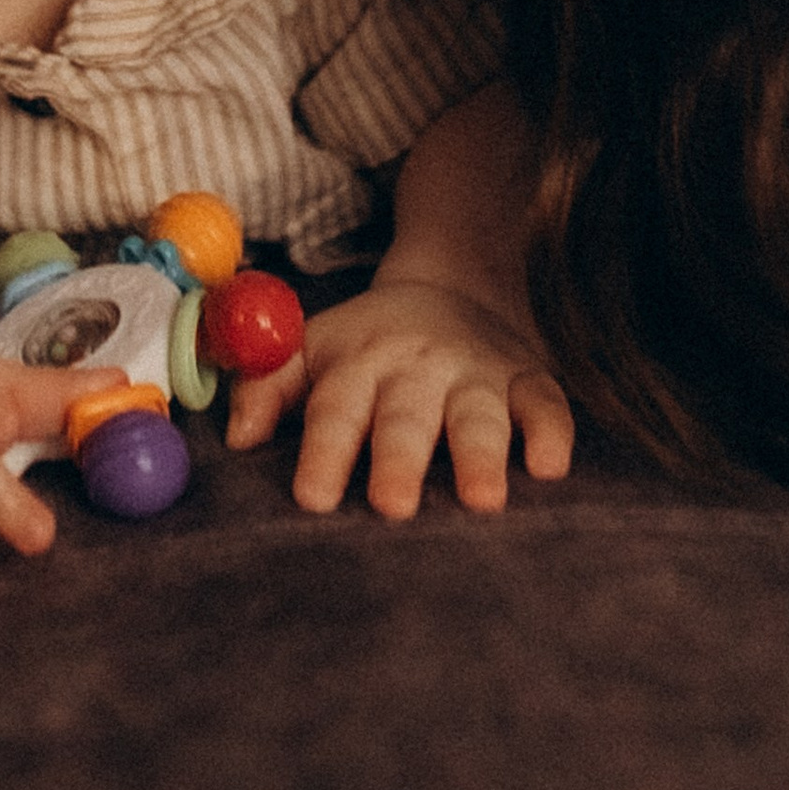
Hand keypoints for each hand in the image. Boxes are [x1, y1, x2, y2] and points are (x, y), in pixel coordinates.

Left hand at [227, 272, 573, 519]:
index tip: (312, 497)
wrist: (456, 284)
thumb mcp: (313, 348)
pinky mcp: (528, 380)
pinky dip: (551, 432)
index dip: (324, 451)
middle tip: (393, 505)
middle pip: (405, 416)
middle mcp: (417, 369)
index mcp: (359, 363)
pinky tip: (548, 467)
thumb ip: (269, 386)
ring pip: (478, 414)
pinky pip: (546, 403)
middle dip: (399, 459)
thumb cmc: (370, 345)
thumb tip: (238, 438)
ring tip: (482, 499)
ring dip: (480, 454)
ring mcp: (476, 374)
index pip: (334, 409)